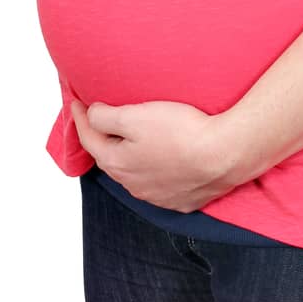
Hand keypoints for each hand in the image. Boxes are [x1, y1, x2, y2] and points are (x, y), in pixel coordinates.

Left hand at [71, 97, 243, 211]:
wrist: (226, 154)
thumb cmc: (182, 133)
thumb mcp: (135, 116)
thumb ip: (105, 117)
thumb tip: (91, 116)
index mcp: (117, 164)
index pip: (89, 139)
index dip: (80, 118)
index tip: (76, 102)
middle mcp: (134, 186)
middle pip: (112, 159)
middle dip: (104, 139)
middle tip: (101, 120)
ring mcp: (159, 196)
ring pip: (137, 174)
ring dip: (132, 157)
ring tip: (135, 140)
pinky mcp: (183, 199)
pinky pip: (163, 185)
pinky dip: (158, 171)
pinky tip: (165, 160)